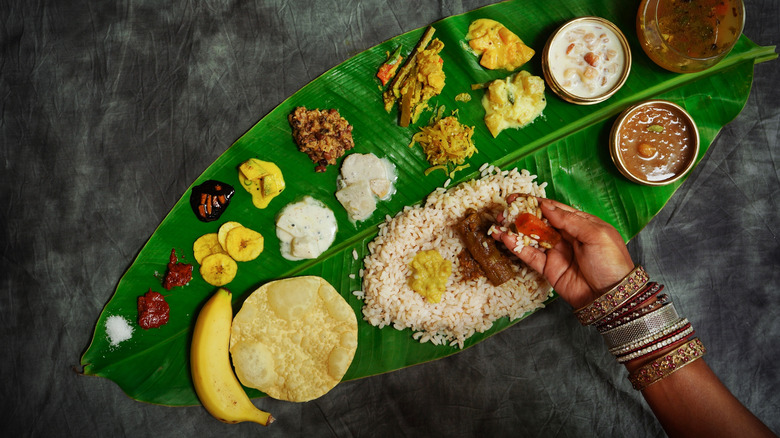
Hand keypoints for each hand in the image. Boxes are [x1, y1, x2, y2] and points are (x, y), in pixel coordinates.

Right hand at [491, 198, 633, 309]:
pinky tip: (505, 239)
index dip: (536, 202)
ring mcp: (556, 252)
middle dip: (521, 215)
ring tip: (498, 224)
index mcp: (580, 224)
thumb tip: (546, 206)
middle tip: (505, 209)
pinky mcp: (548, 268)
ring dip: (514, 230)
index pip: (555, 210)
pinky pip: (529, 255)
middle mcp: (566, 236)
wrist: (611, 296)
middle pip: (539, 222)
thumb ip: (570, 220)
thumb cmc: (610, 263)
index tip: (518, 197)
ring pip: (531, 238)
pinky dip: (516, 247)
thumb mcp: (596, 235)